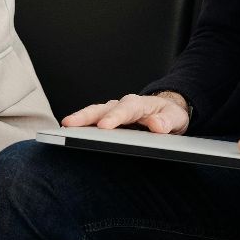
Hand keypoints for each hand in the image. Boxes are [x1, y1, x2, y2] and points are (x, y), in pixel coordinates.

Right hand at [61, 92, 190, 134]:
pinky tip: (68, 135)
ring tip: (63, 129)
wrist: (166, 113)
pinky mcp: (106, 120)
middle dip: (85, 116)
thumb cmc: (169, 116)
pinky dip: (80, 127)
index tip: (104, 126)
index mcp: (139, 104)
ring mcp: (111, 112)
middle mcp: (121, 105)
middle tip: (69, 124)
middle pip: (101, 109)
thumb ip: (167, 121)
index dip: (114, 117)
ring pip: (92, 114)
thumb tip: (156, 125)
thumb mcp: (176, 119)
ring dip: (78, 120)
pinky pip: (91, 122)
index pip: (126, 109)